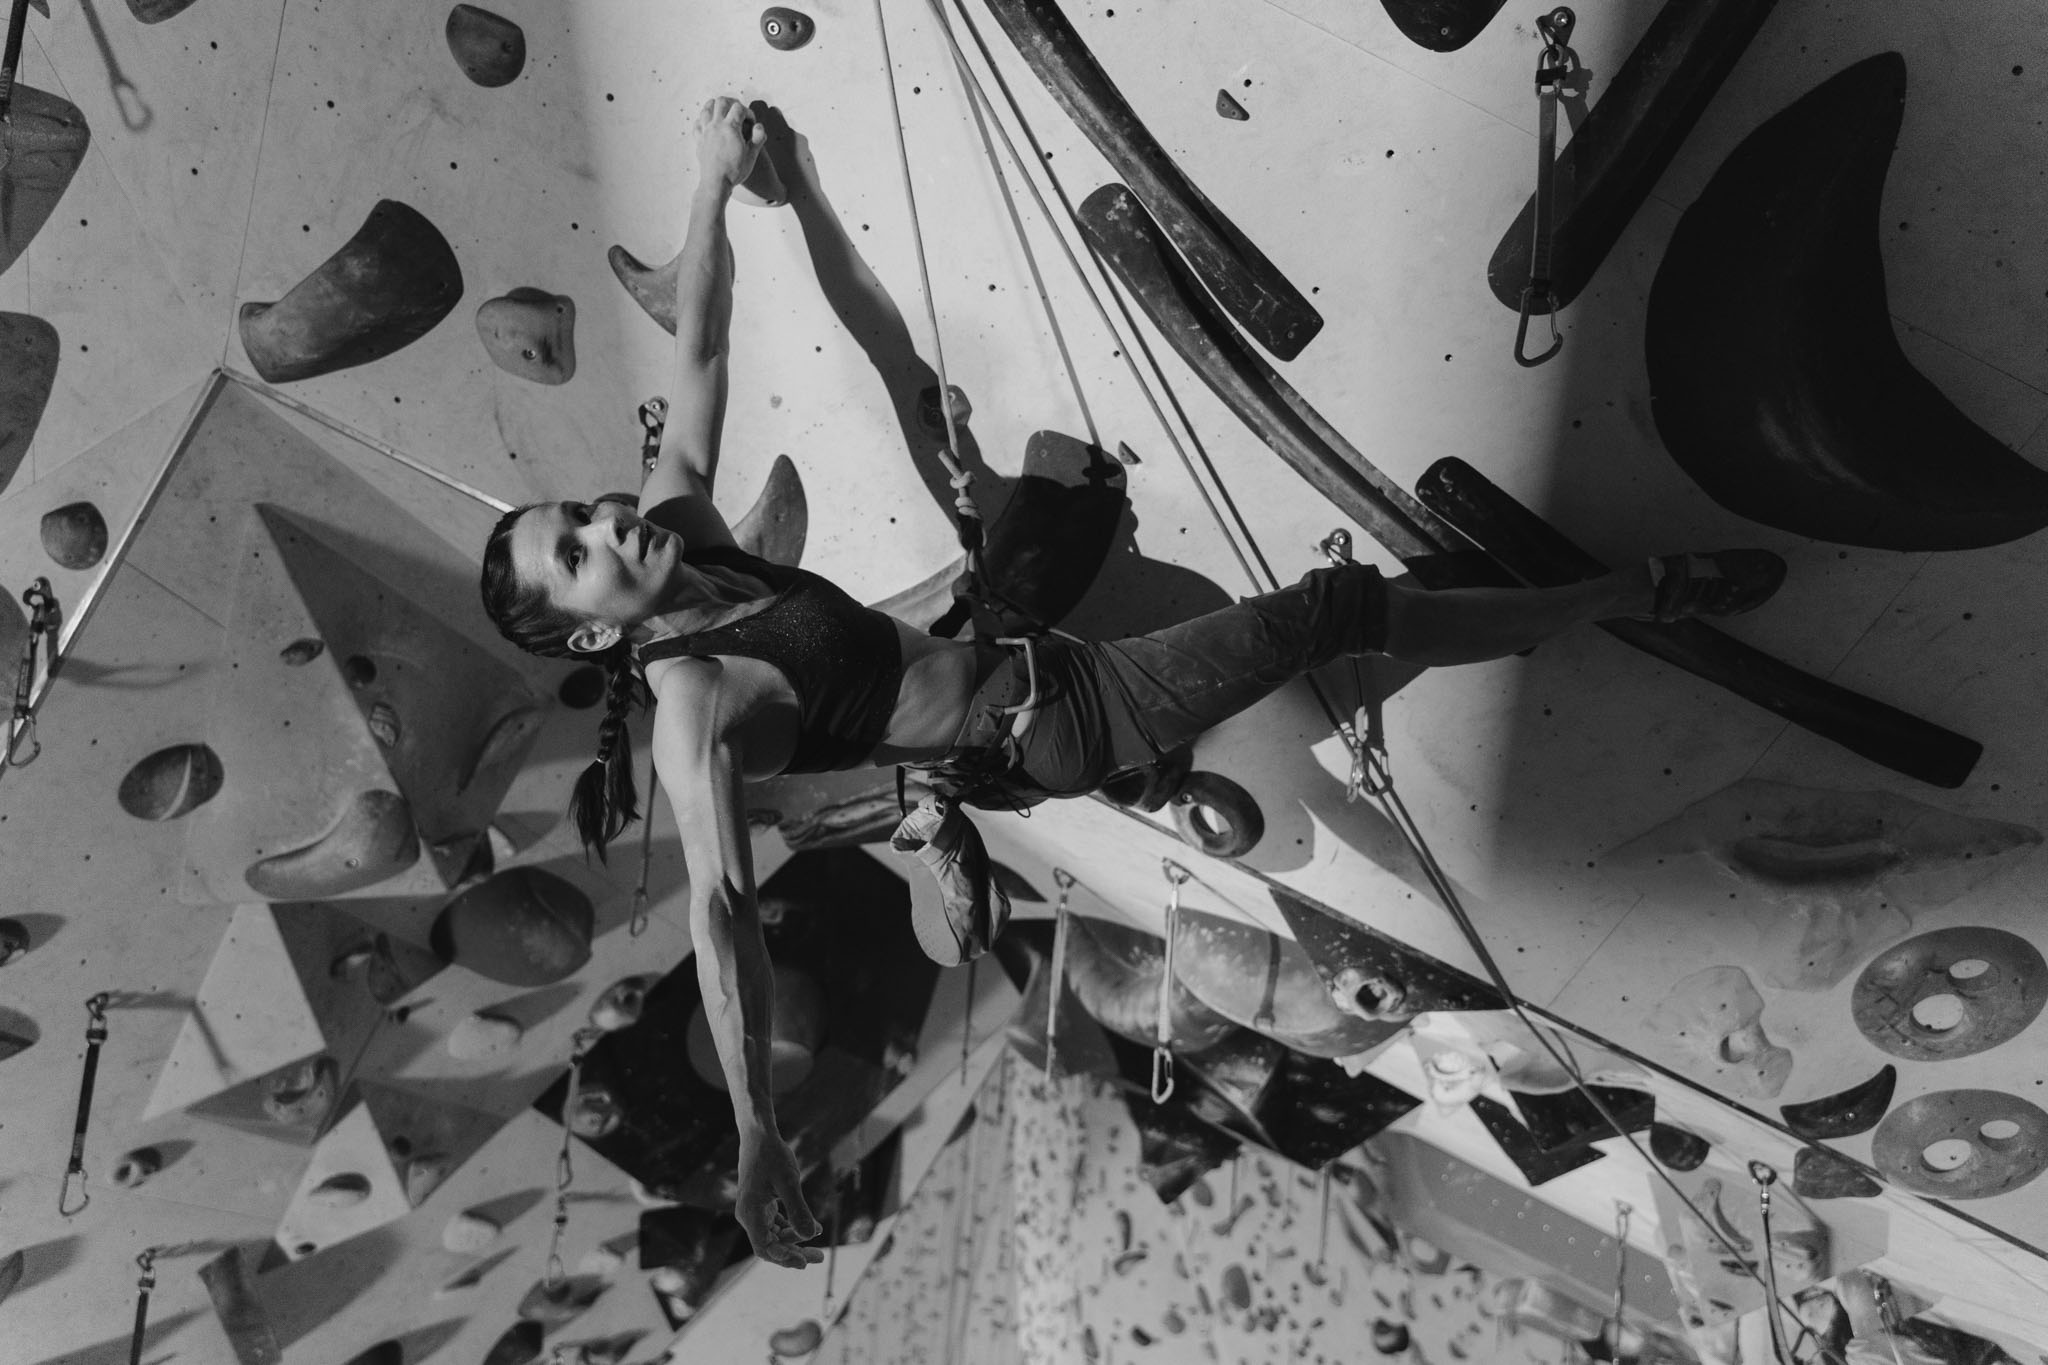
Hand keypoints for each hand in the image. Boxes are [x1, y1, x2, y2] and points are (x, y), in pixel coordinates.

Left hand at [695, 95, 764, 191]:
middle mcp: (716, 126)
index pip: (739, 108)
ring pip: (707, 108)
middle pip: (721, 101)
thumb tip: (759, 126)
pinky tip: (710, 124)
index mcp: (730, 128)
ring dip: (716, 106)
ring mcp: (706, 131)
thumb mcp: (752, 155)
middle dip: (732, 103)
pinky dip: (704, 119)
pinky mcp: (699, 140)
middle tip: (738, 111)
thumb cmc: (734, 170)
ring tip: (723, 112)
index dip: (748, 112)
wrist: (716, 183)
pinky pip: (697, 123)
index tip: (751, 122)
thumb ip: (758, 138)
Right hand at [736, 1137, 822, 1268]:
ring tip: (818, 1248)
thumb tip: (810, 1236)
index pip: (764, 1248)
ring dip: (795, 1243)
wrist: (760, 1136)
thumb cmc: (772, 1155)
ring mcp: (755, 1211)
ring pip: (774, 1237)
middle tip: (819, 1257)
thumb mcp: (789, 1181)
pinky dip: (792, 1228)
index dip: (783, 1258)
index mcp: (750, 1213)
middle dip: (794, 1254)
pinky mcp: (761, 1205)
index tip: (804, 1263)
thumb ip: (798, 1209)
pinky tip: (812, 1228)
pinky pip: (776, 1225)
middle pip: (771, 1246)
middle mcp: (749, 1216)